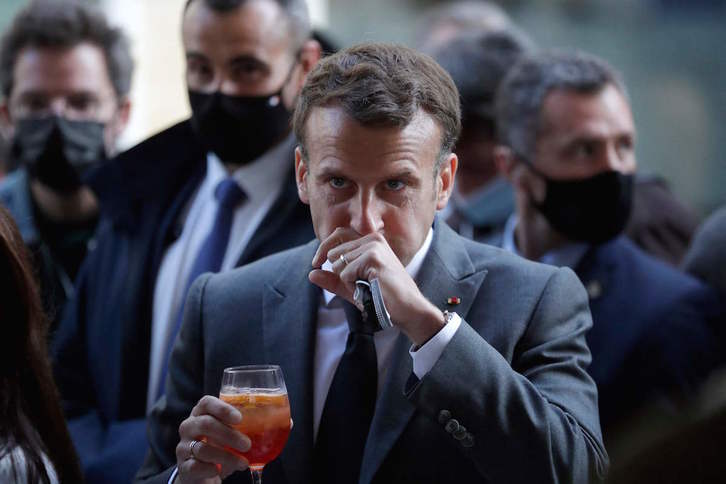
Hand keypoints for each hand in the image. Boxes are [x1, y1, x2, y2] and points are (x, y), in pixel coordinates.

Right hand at [176, 396, 250, 482]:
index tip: (239, 418)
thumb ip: (248, 426)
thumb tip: (282, 420)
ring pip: (202, 448)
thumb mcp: (230, 433)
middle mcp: (189, 427)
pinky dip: (210, 468)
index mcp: (201, 413)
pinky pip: (195, 466)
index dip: (223, 409)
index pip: (206, 403)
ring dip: (226, 456)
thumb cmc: (218, 446)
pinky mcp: (183, 466)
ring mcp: (183, 447)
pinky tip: (220, 470)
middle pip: (206, 424)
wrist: (200, 472)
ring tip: (243, 463)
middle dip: (229, 434)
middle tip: (247, 444)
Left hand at [310, 228, 443, 344]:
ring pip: (338, 263)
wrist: (407, 309)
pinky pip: (345, 273)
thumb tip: (311, 273)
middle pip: (334, 252)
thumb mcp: (352, 287)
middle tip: (359, 285)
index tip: (316, 263)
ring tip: (367, 287)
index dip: (324, 248)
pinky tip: (368, 289)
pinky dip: (352, 286)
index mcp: (370, 241)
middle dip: (340, 273)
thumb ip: (332, 279)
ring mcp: (373, 246)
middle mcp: (372, 239)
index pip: (338, 235)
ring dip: (348, 282)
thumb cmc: (382, 298)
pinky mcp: (372, 257)